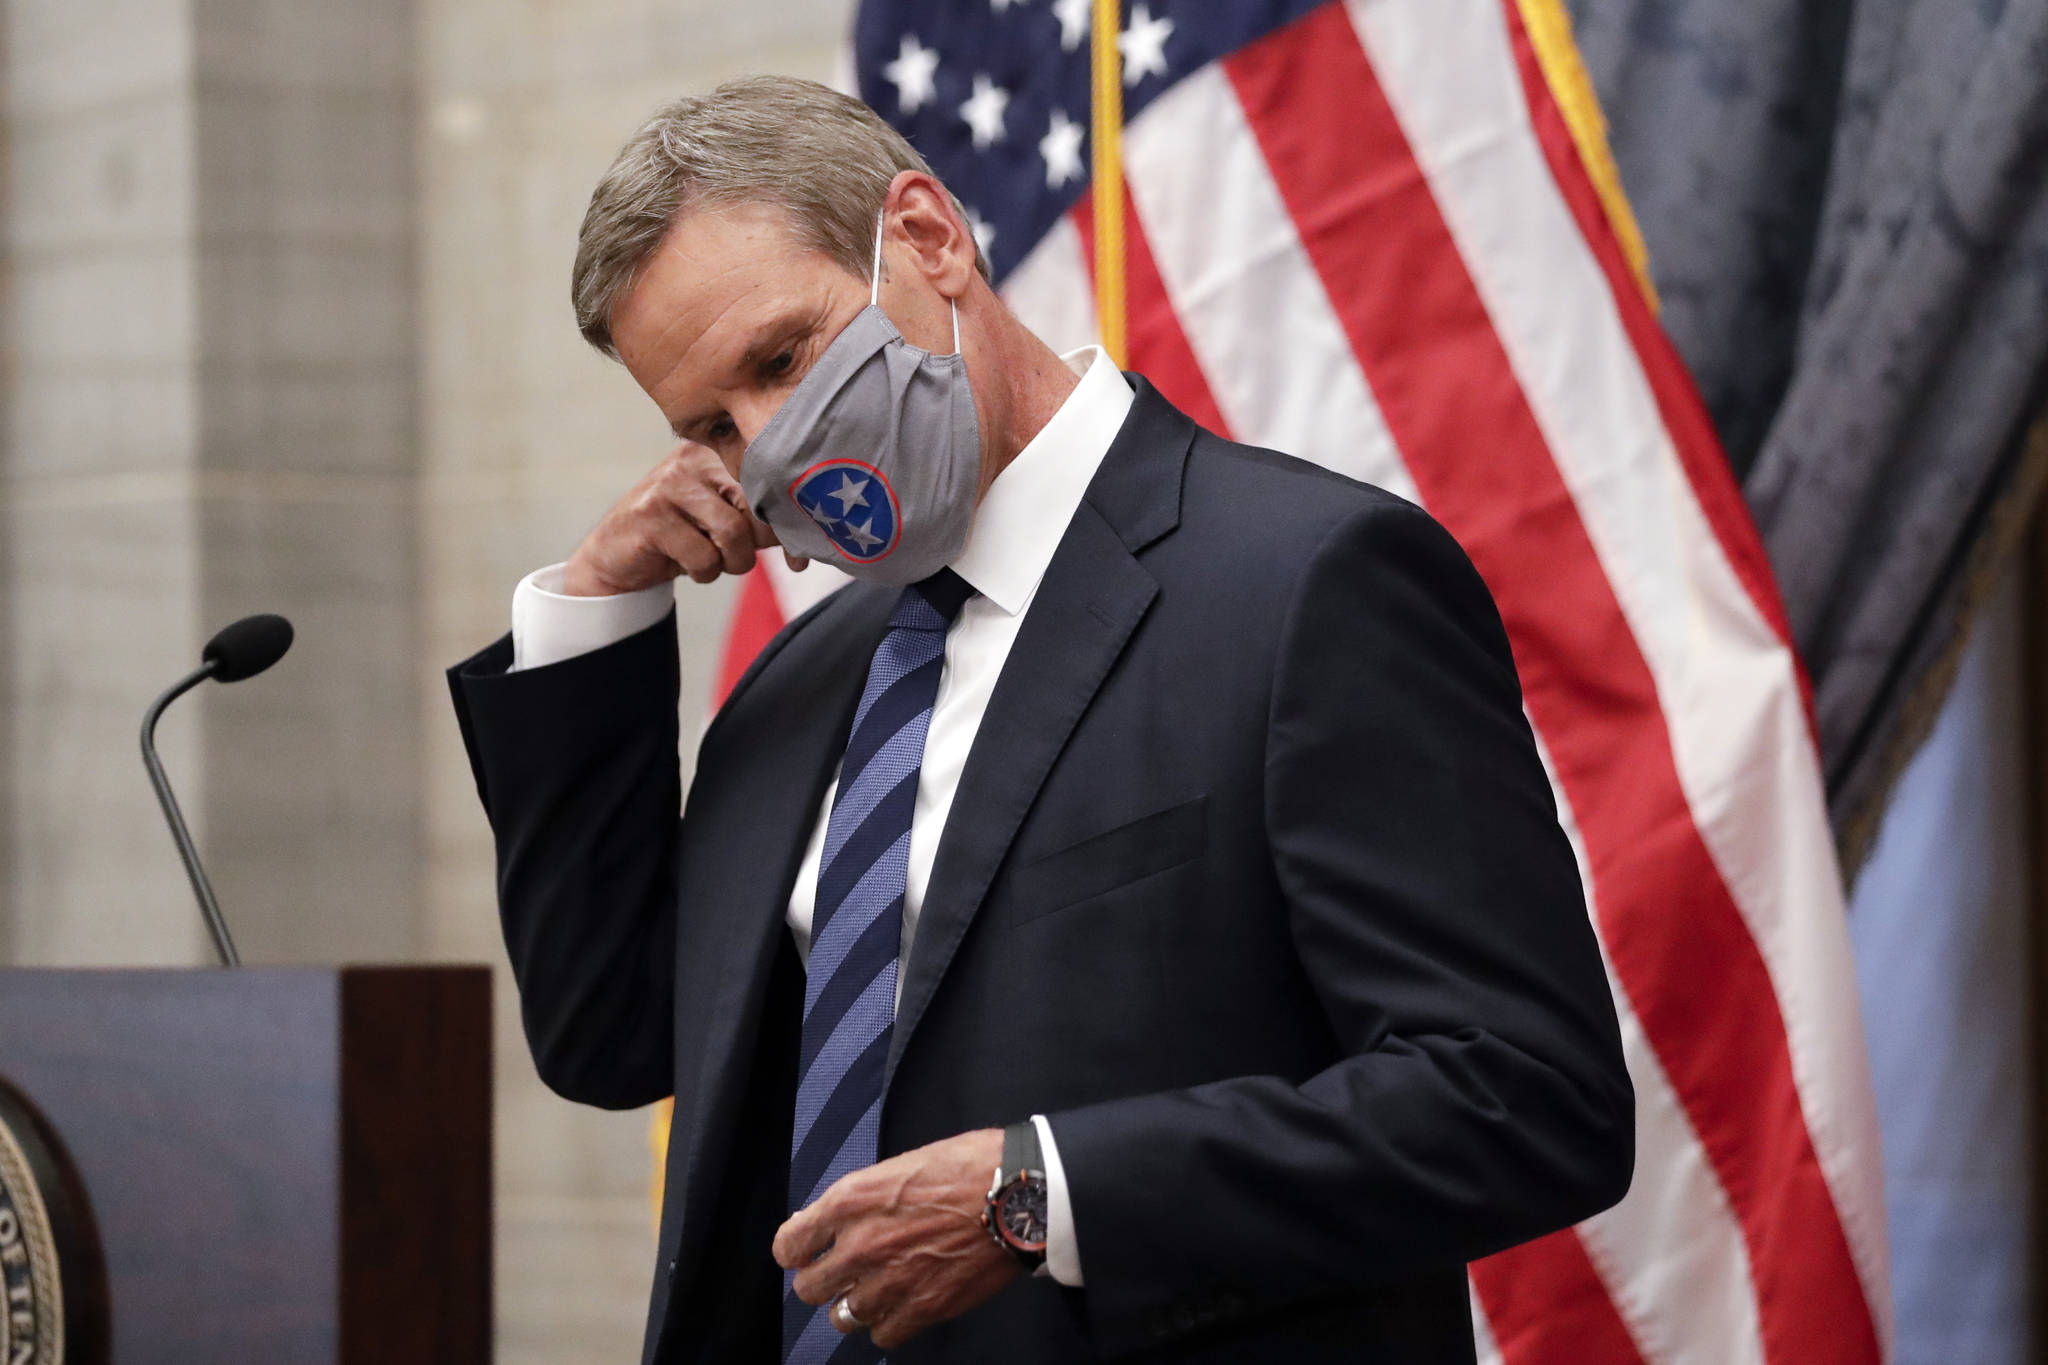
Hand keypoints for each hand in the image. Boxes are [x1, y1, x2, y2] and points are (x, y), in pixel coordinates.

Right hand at [561, 441, 808, 595]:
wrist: (619, 553)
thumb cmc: (685, 535)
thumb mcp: (729, 521)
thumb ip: (766, 521)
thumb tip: (813, 540)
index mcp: (721, 451)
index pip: (773, 482)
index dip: (791, 525)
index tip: (799, 560)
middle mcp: (696, 457)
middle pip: (760, 504)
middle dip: (760, 545)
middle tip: (740, 559)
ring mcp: (671, 483)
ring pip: (734, 533)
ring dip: (730, 563)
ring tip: (710, 559)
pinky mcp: (650, 513)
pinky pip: (704, 556)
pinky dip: (702, 572)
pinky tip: (684, 562)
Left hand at [774, 1128, 1018, 1349]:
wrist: (1017, 1194)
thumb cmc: (968, 1167)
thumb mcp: (901, 1164)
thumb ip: (863, 1198)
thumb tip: (839, 1219)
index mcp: (852, 1201)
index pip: (790, 1244)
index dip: (795, 1249)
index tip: (804, 1251)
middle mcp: (862, 1246)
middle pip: (809, 1288)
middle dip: (821, 1280)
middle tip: (838, 1274)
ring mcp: (891, 1281)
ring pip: (843, 1317)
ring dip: (854, 1305)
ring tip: (873, 1291)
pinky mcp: (923, 1308)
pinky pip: (883, 1335)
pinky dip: (888, 1325)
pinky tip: (901, 1306)